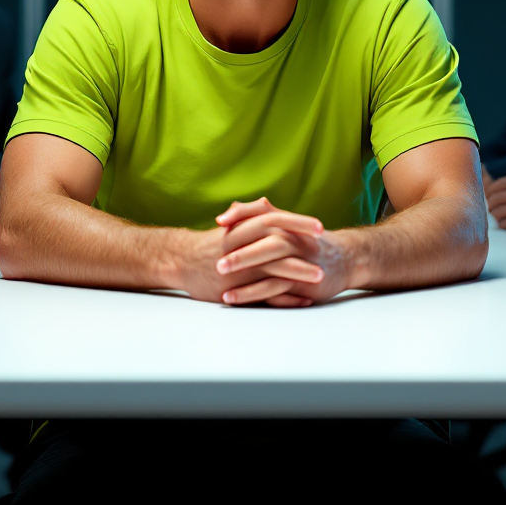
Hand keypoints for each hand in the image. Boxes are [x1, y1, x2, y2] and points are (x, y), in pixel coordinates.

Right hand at [172, 198, 326, 306]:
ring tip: (320, 275)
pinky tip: (304, 300)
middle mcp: (241, 247)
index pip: (273, 220)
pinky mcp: (235, 290)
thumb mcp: (228, 227)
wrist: (180, 262)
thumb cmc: (208, 244)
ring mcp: (239, 270)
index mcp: (242, 229)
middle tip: (325, 246)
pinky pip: (264, 295)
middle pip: (276, 242)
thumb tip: (267, 205)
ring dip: (298, 272)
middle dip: (302, 245)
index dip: (297, 222)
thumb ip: (249, 217)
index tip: (319, 226)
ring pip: (272, 269)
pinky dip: (285, 298)